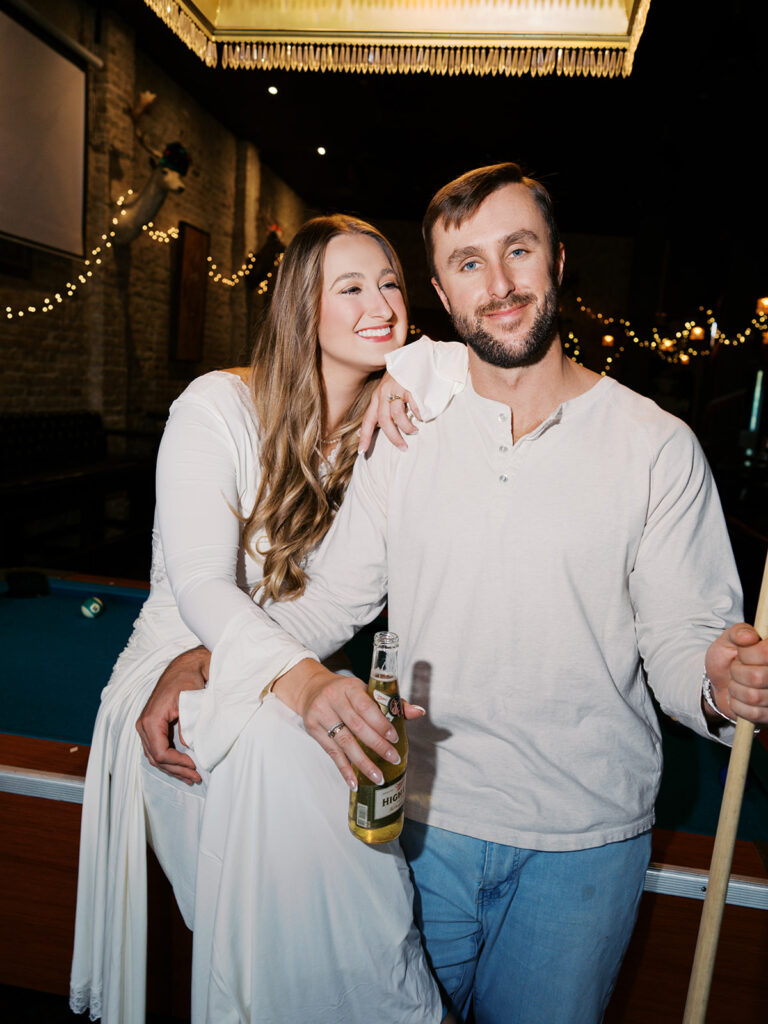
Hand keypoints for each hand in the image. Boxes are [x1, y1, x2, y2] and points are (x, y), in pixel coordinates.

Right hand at [136, 646, 210, 783]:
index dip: (177, 763)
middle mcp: (143, 726)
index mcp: (150, 720)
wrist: (183, 668)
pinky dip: (169, 761)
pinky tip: (182, 767)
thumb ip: (186, 726)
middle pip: (156, 758)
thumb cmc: (187, 681)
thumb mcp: (189, 703)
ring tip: (190, 777)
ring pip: (155, 757)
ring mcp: (146, 728)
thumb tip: (187, 747)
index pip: (160, 752)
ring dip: (172, 769)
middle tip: (195, 777)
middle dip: (176, 770)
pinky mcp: (152, 728)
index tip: (194, 766)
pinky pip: (157, 750)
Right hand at [272, 659, 424, 789]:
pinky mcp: (313, 730)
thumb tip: (419, 712)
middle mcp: (333, 699)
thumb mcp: (365, 690)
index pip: (366, 706)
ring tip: (378, 776)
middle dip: (377, 745)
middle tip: (394, 759)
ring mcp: (321, 714)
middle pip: (357, 726)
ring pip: (344, 742)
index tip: (394, 738)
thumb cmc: (345, 692)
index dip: (381, 723)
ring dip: (362, 762)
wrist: (311, 689)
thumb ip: (392, 703)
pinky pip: (331, 753)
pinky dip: (344, 769)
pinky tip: (354, 782)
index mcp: (350, 687)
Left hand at [359, 371, 421, 454]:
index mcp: (377, 396)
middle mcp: (384, 393)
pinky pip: (413, 406)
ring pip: (397, 415)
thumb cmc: (402, 376)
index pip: (368, 419)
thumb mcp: (389, 390)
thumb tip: (381, 426)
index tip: (362, 452)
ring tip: (414, 431)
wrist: (415, 355)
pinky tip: (422, 416)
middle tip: (403, 448)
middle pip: (384, 420)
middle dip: (393, 437)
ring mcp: (397, 388)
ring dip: (406, 427)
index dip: (365, 436)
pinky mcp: (410, 385)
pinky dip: (418, 414)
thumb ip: (385, 406)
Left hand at [705, 624, 767, 726]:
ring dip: (736, 690)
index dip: (746, 654)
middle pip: (758, 677)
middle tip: (735, 670)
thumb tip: (749, 636)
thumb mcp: (727, 640)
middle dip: (737, 673)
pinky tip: (739, 698)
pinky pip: (753, 713)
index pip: (766, 653)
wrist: (720, 684)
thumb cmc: (728, 659)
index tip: (740, 654)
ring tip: (736, 684)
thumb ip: (737, 633)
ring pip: (753, 696)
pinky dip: (738, 706)